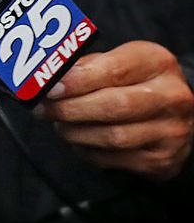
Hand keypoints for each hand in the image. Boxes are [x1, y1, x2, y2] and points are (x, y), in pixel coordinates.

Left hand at [33, 40, 193, 180]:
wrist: (179, 114)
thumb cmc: (137, 82)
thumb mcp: (120, 61)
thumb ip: (87, 67)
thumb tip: (48, 79)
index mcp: (157, 63)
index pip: (114, 70)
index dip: (77, 81)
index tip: (49, 88)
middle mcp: (171, 97)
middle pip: (114, 106)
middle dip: (70, 109)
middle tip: (44, 110)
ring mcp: (171, 132)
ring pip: (113, 137)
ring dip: (75, 132)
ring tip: (59, 124)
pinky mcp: (162, 160)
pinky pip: (114, 159)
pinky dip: (88, 151)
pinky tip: (79, 140)